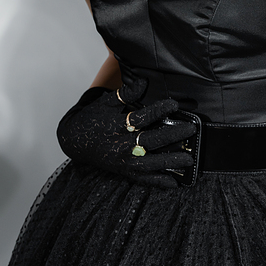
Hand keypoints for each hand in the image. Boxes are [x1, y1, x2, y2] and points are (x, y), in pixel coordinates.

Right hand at [57, 77, 195, 187]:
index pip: (140, 118)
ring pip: (150, 163)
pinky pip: (143, 179)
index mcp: (116, 126)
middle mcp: (120, 145)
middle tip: (190, 130)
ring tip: (188, 158)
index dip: (158, 111)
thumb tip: (143, 82)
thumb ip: (125, 93)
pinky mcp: (124, 171)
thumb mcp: (106, 102)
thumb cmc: (93, 119)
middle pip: (150, 141)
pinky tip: (174, 182)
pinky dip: (158, 182)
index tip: (174, 105)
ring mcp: (122, 161)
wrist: (74, 141)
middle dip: (172, 136)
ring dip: (170, 161)